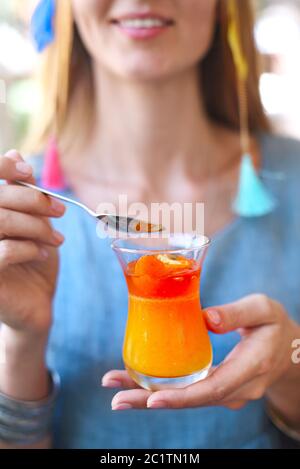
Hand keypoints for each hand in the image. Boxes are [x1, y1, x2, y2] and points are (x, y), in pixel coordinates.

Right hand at [0, 150, 65, 335]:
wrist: (35, 301)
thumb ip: (22, 193)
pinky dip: (29, 248)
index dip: (3, 167)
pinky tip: (42, 253)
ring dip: (35, 226)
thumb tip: (15, 154)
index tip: (28, 172)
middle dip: (33, 201)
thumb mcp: (32, 222)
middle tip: (60, 211)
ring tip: (56, 239)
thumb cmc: (33, 258)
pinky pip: (4, 250)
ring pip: (1, 221)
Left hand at [102, 294, 297, 410]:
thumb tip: (207, 319)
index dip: (182, 396)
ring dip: (148, 395)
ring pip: (184, 397)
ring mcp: (225, 392)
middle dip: (151, 401)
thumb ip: (238, 313)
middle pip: (190, 400)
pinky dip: (160, 388)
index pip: (213, 389)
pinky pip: (186, 390)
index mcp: (250, 368)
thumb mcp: (264, 309)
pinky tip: (135, 381)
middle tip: (117, 400)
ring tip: (115, 387)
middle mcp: (235, 389)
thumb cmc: (274, 326)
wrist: (288, 350)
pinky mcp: (215, 387)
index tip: (152, 398)